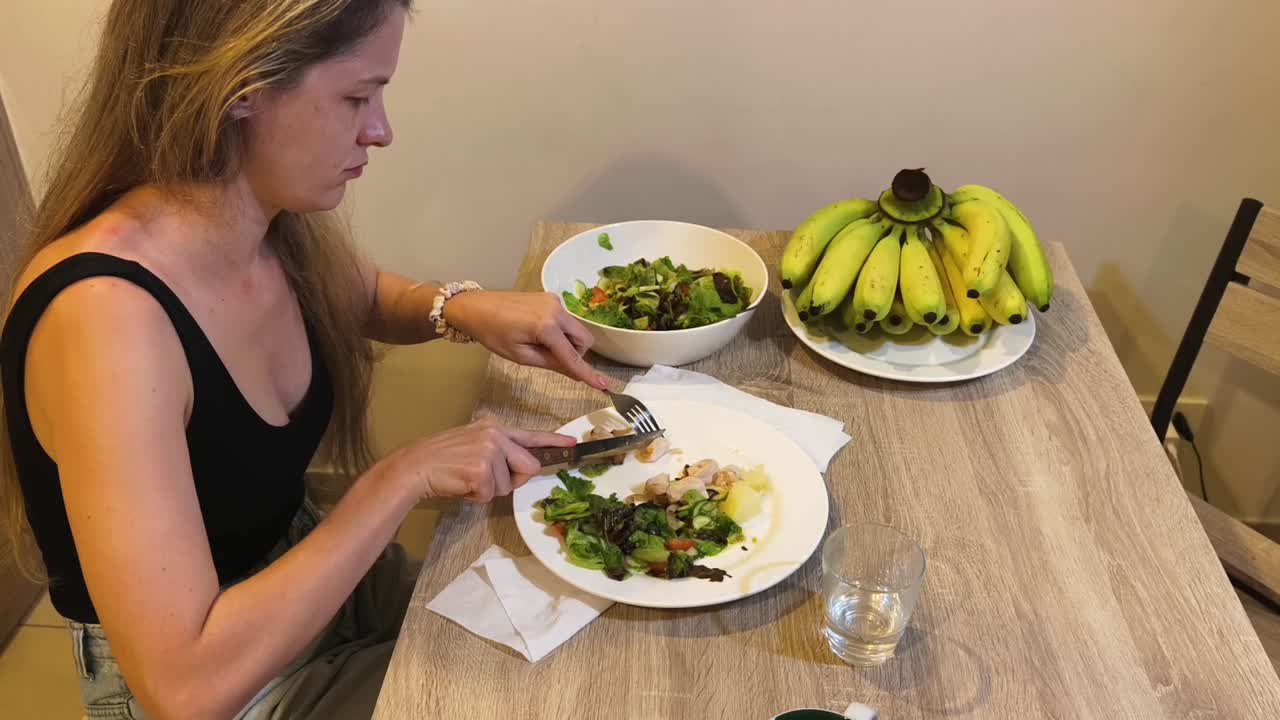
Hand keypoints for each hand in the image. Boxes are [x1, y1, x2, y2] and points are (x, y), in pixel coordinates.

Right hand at [384, 417, 575, 502]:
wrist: (416, 465)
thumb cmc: (443, 459)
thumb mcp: (473, 442)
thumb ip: (498, 449)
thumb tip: (520, 467)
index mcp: (495, 427)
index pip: (531, 435)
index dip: (554, 441)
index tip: (572, 444)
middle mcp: (496, 435)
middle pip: (528, 467)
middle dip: (512, 479)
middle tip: (485, 478)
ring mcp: (490, 451)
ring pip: (508, 485)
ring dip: (489, 489)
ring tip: (466, 478)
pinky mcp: (482, 471)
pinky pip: (492, 495)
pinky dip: (477, 496)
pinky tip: (461, 484)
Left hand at [444, 290, 609, 389]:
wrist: (476, 307)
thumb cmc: (493, 334)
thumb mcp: (521, 356)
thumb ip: (551, 363)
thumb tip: (575, 373)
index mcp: (547, 326)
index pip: (573, 356)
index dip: (587, 373)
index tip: (604, 386)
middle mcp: (557, 310)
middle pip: (584, 340)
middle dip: (575, 354)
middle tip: (551, 360)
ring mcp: (555, 301)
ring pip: (576, 329)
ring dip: (567, 342)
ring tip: (539, 345)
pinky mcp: (550, 298)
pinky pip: (566, 320)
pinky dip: (559, 332)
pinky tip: (537, 333)